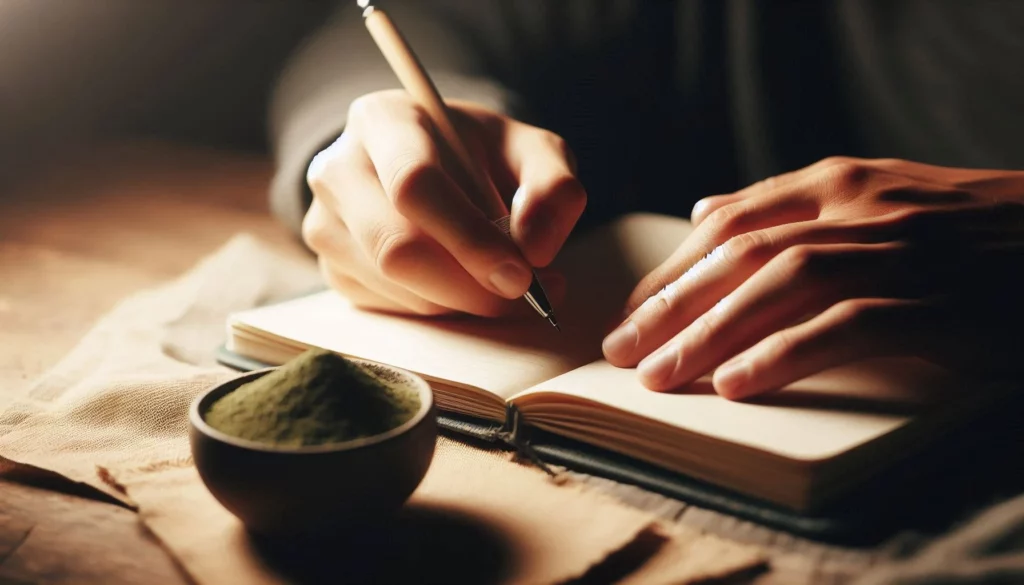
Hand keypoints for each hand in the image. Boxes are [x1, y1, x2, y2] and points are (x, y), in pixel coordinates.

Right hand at [302, 90, 584, 316]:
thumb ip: (553, 188)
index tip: (521, 274)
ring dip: (462, 300)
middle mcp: (338, 168)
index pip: (415, 185)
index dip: (469, 238)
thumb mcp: (534, 152)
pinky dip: (442, 309)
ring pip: (395, 286)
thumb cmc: (483, 157)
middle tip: (525, 294)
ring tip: (504, 281)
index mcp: (383, 119)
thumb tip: (536, 249)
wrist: (438, 165)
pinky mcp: (332, 268)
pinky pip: (391, 308)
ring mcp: (325, 222)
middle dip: (469, 286)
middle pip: (395, 246)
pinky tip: (465, 284)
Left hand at [602, 157, 1023, 398]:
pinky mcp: (940, 304)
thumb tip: (707, 210)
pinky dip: (786, 352)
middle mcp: (861, 209)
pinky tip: (738, 383)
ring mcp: (901, 253)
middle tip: (621, 350)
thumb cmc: (968, 231)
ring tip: (660, 375)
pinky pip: (846, 325)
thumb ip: (793, 205)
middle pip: (741, 254)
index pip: (731, 223)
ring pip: (782, 284)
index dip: (672, 268)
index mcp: (842, 184)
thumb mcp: (880, 198)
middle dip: (671, 304)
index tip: (633, 311)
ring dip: (710, 331)